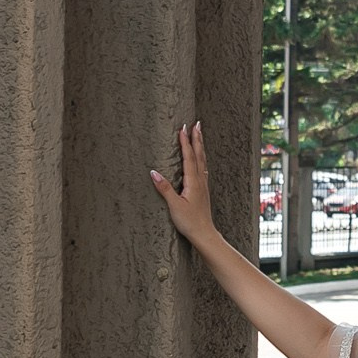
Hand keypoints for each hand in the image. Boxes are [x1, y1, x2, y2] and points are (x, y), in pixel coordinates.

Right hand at [149, 120, 214, 242]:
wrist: (204, 234)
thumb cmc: (189, 222)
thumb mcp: (174, 206)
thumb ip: (164, 188)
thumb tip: (153, 173)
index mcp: (193, 182)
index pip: (188, 157)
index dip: (185, 142)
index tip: (182, 128)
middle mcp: (200, 180)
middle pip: (199, 155)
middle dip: (197, 138)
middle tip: (196, 124)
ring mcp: (203, 185)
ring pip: (202, 160)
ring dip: (200, 146)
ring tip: (199, 135)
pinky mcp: (203, 190)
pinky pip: (203, 168)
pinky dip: (201, 158)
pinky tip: (201, 159)